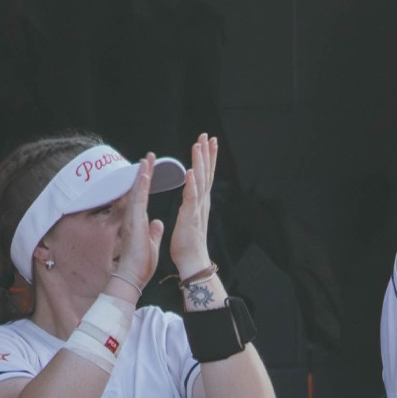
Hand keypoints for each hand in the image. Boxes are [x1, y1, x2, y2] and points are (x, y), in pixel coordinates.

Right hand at [111, 153, 163, 293]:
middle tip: (149, 156)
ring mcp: (133, 218)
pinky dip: (141, 186)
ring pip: (137, 191)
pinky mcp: (134, 222)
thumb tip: (158, 223)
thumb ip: (154, 232)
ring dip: (142, 174)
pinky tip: (145, 174)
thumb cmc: (141, 264)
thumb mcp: (151, 244)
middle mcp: (134, 217)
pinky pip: (138, 200)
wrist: (133, 276)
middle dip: (144, 172)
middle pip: (139, 190)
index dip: (147, 183)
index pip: (144, 197)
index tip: (151, 169)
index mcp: (139, 222)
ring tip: (147, 158)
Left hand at [167, 134, 217, 276]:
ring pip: (201, 180)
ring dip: (200, 162)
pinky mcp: (190, 217)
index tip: (208, 142)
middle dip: (207, 153)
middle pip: (207, 173)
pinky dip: (192, 184)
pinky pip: (191, 198)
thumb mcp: (189, 220)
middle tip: (208, 135)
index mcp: (200, 202)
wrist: (192, 262)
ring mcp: (198, 209)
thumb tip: (191, 198)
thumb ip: (190, 207)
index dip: (207, 158)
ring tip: (199, 145)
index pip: (206, 175)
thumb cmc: (188, 244)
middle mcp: (202, 202)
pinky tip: (192, 172)